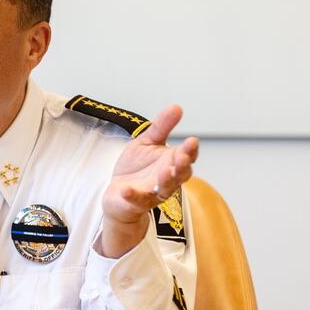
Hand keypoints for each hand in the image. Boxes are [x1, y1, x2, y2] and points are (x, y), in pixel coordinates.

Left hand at [100, 104, 198, 257]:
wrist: (117, 193)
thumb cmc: (136, 168)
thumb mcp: (147, 142)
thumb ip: (161, 127)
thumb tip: (177, 107)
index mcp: (171, 163)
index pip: (186, 157)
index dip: (190, 150)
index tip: (192, 141)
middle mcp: (167, 179)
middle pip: (180, 174)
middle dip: (182, 165)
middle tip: (182, 156)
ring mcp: (153, 192)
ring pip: (165, 189)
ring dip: (166, 181)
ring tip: (165, 171)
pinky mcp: (136, 202)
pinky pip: (137, 200)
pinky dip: (133, 196)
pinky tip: (126, 190)